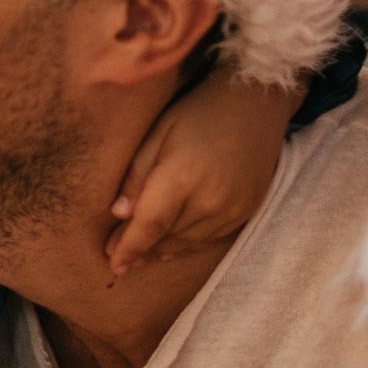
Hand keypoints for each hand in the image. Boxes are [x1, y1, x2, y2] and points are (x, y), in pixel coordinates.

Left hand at [103, 74, 285, 275]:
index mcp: (182, 178)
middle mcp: (210, 201)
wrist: (254, 103)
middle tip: (118, 256)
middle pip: (167, 237)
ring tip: (142, 255)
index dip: (129, 248)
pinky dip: (188, 244)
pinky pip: (210, 239)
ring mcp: (232, 210)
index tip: (113, 264)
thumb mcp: (158, 133)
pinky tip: (172, 244)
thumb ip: (137, 176)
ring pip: (188, 243)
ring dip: (163, 250)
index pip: (149, 226)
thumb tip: (118, 214)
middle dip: (140, 249)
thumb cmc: (198, 112)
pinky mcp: (246, 212)